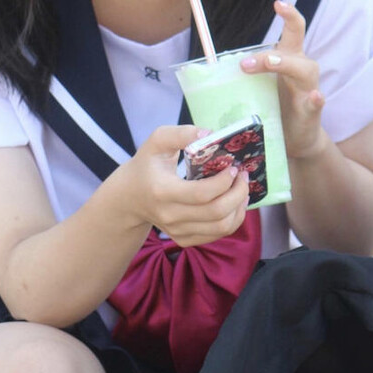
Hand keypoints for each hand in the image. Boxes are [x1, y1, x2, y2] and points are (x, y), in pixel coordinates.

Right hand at [115, 125, 249, 246]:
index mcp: (163, 191)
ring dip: (239, 208)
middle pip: (216, 213)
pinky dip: (232, 220)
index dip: (225, 181)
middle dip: (238, 193)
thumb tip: (209, 134)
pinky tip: (233, 204)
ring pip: (221, 228)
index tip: (233, 167)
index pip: (202, 194)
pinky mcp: (184, 239)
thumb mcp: (157, 141)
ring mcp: (177, 231)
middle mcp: (170, 216)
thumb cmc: (147, 165)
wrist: (130, 198)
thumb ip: (181, 133)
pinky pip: (216, 235)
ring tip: (241, 190)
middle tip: (242, 177)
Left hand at [240, 0, 325, 159]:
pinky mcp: (311, 111)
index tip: (277, 3)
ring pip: (304, 70)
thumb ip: (247, 77)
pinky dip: (315, 98)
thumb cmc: (278, 111)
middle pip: (295, 46)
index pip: (292, 31)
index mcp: (289, 61)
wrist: (297, 140)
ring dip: (286, 65)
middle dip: (279, 39)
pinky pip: (316, 102)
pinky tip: (313, 96)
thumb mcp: (261, 90)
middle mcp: (301, 70)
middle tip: (252, 52)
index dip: (288, 14)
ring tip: (271, 64)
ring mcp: (308, 89)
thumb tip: (212, 70)